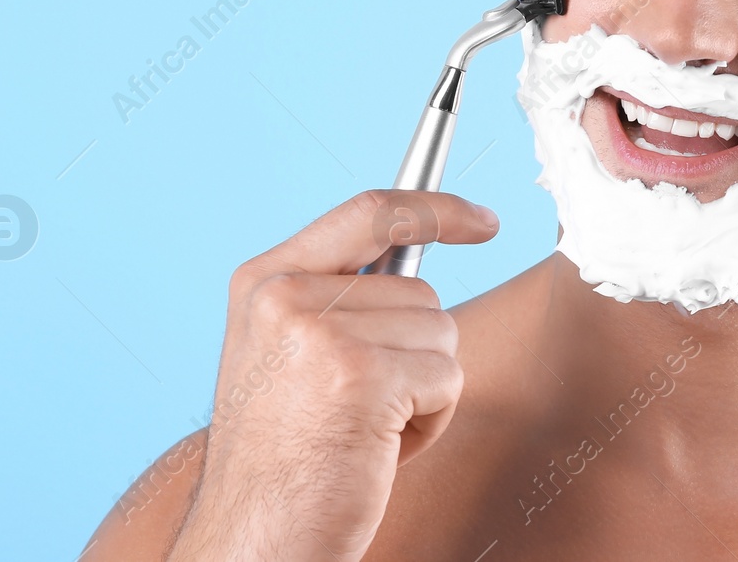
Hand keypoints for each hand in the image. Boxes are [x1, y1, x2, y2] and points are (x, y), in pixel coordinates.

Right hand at [166, 189, 498, 561]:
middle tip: (358, 408)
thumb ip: (339, 297)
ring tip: (362, 430)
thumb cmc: (283, 460)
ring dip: (422, 390)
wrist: (253, 539)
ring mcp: (322, 332)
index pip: (369, 212)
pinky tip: (377, 449)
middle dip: (414, 353)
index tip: (483, 220)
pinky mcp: (363, 376)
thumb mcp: (287, 353)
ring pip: (440, 332)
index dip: (436, 209)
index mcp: (264, 280)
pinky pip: (446, 378)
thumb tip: (424, 246)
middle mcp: (286, 295)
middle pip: (421, 288)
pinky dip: (430, 421)